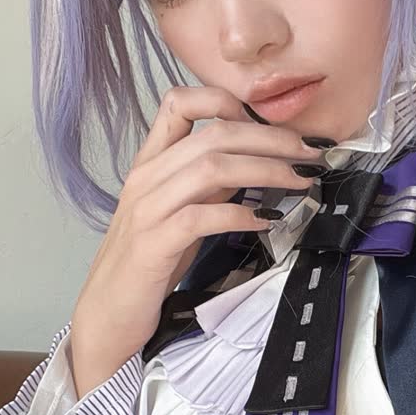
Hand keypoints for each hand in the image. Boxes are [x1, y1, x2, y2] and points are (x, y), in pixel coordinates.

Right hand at [68, 85, 325, 396]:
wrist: (106, 314)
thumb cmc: (147, 264)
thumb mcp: (179, 212)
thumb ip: (207, 184)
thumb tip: (255, 161)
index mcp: (150, 163)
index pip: (178, 102)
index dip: (226, 100)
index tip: (270, 122)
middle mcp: (146, 177)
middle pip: (214, 134)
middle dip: (271, 138)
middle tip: (308, 152)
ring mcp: (147, 209)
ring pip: (212, 167)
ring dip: (266, 170)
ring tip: (299, 181)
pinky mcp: (153, 244)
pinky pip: (202, 216)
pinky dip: (240, 214)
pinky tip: (266, 221)